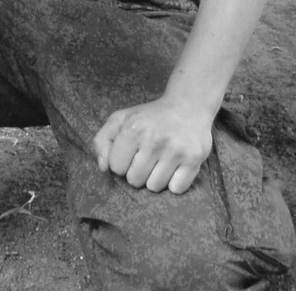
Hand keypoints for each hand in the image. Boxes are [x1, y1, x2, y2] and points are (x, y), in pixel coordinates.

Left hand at [92, 95, 212, 194]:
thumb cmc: (150, 117)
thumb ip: (102, 141)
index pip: (116, 167)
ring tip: (162, 159)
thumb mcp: (120, 119)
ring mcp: (176, 149)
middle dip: (138, 171)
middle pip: (134, 180)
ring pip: (154, 187)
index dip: (122, 161)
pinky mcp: (194, 159)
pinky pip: (176, 189)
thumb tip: (103, 168)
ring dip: (155, 178)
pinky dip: (174, 182)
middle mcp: (155, 138)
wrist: (188, 106)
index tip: (132, 151)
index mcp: (134, 127)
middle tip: (148, 154)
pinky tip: (175, 165)